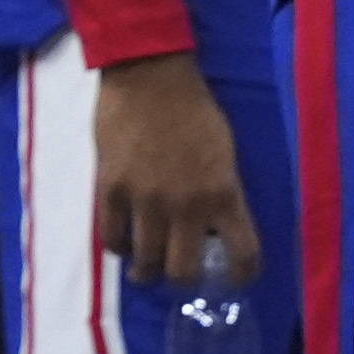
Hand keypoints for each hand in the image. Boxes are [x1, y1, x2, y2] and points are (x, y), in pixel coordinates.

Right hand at [96, 52, 263, 287]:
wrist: (149, 74)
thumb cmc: (193, 108)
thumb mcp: (224, 153)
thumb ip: (219, 193)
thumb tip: (212, 227)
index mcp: (223, 193)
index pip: (243, 256)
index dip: (240, 275)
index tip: (232, 277)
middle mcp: (187, 206)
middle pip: (184, 272)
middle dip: (182, 279)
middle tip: (178, 270)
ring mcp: (145, 200)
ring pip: (145, 264)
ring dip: (147, 270)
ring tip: (144, 267)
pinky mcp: (111, 190)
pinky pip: (112, 238)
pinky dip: (119, 246)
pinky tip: (123, 241)